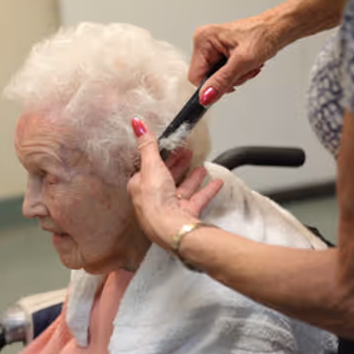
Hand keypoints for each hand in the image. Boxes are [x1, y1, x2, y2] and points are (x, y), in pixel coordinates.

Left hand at [127, 118, 222, 249]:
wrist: (172, 229)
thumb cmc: (156, 202)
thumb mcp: (151, 166)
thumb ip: (147, 145)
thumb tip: (136, 123)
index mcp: (140, 187)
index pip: (148, 167)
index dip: (159, 155)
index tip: (170, 145)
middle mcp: (153, 199)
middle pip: (166, 177)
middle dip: (177, 163)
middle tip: (187, 151)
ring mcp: (170, 209)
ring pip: (182, 189)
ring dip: (192, 177)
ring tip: (201, 167)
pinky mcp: (186, 215)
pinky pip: (198, 199)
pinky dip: (207, 190)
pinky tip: (216, 182)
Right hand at [188, 13, 282, 105]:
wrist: (278, 29)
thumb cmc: (264, 35)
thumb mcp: (243, 61)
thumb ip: (222, 81)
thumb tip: (206, 96)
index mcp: (203, 39)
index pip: (195, 76)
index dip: (212, 85)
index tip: (228, 83)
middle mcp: (204, 42)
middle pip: (206, 77)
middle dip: (227, 79)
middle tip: (243, 70)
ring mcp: (212, 47)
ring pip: (215, 77)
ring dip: (234, 77)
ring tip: (247, 66)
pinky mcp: (220, 51)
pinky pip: (221, 73)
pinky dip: (236, 73)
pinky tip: (245, 65)